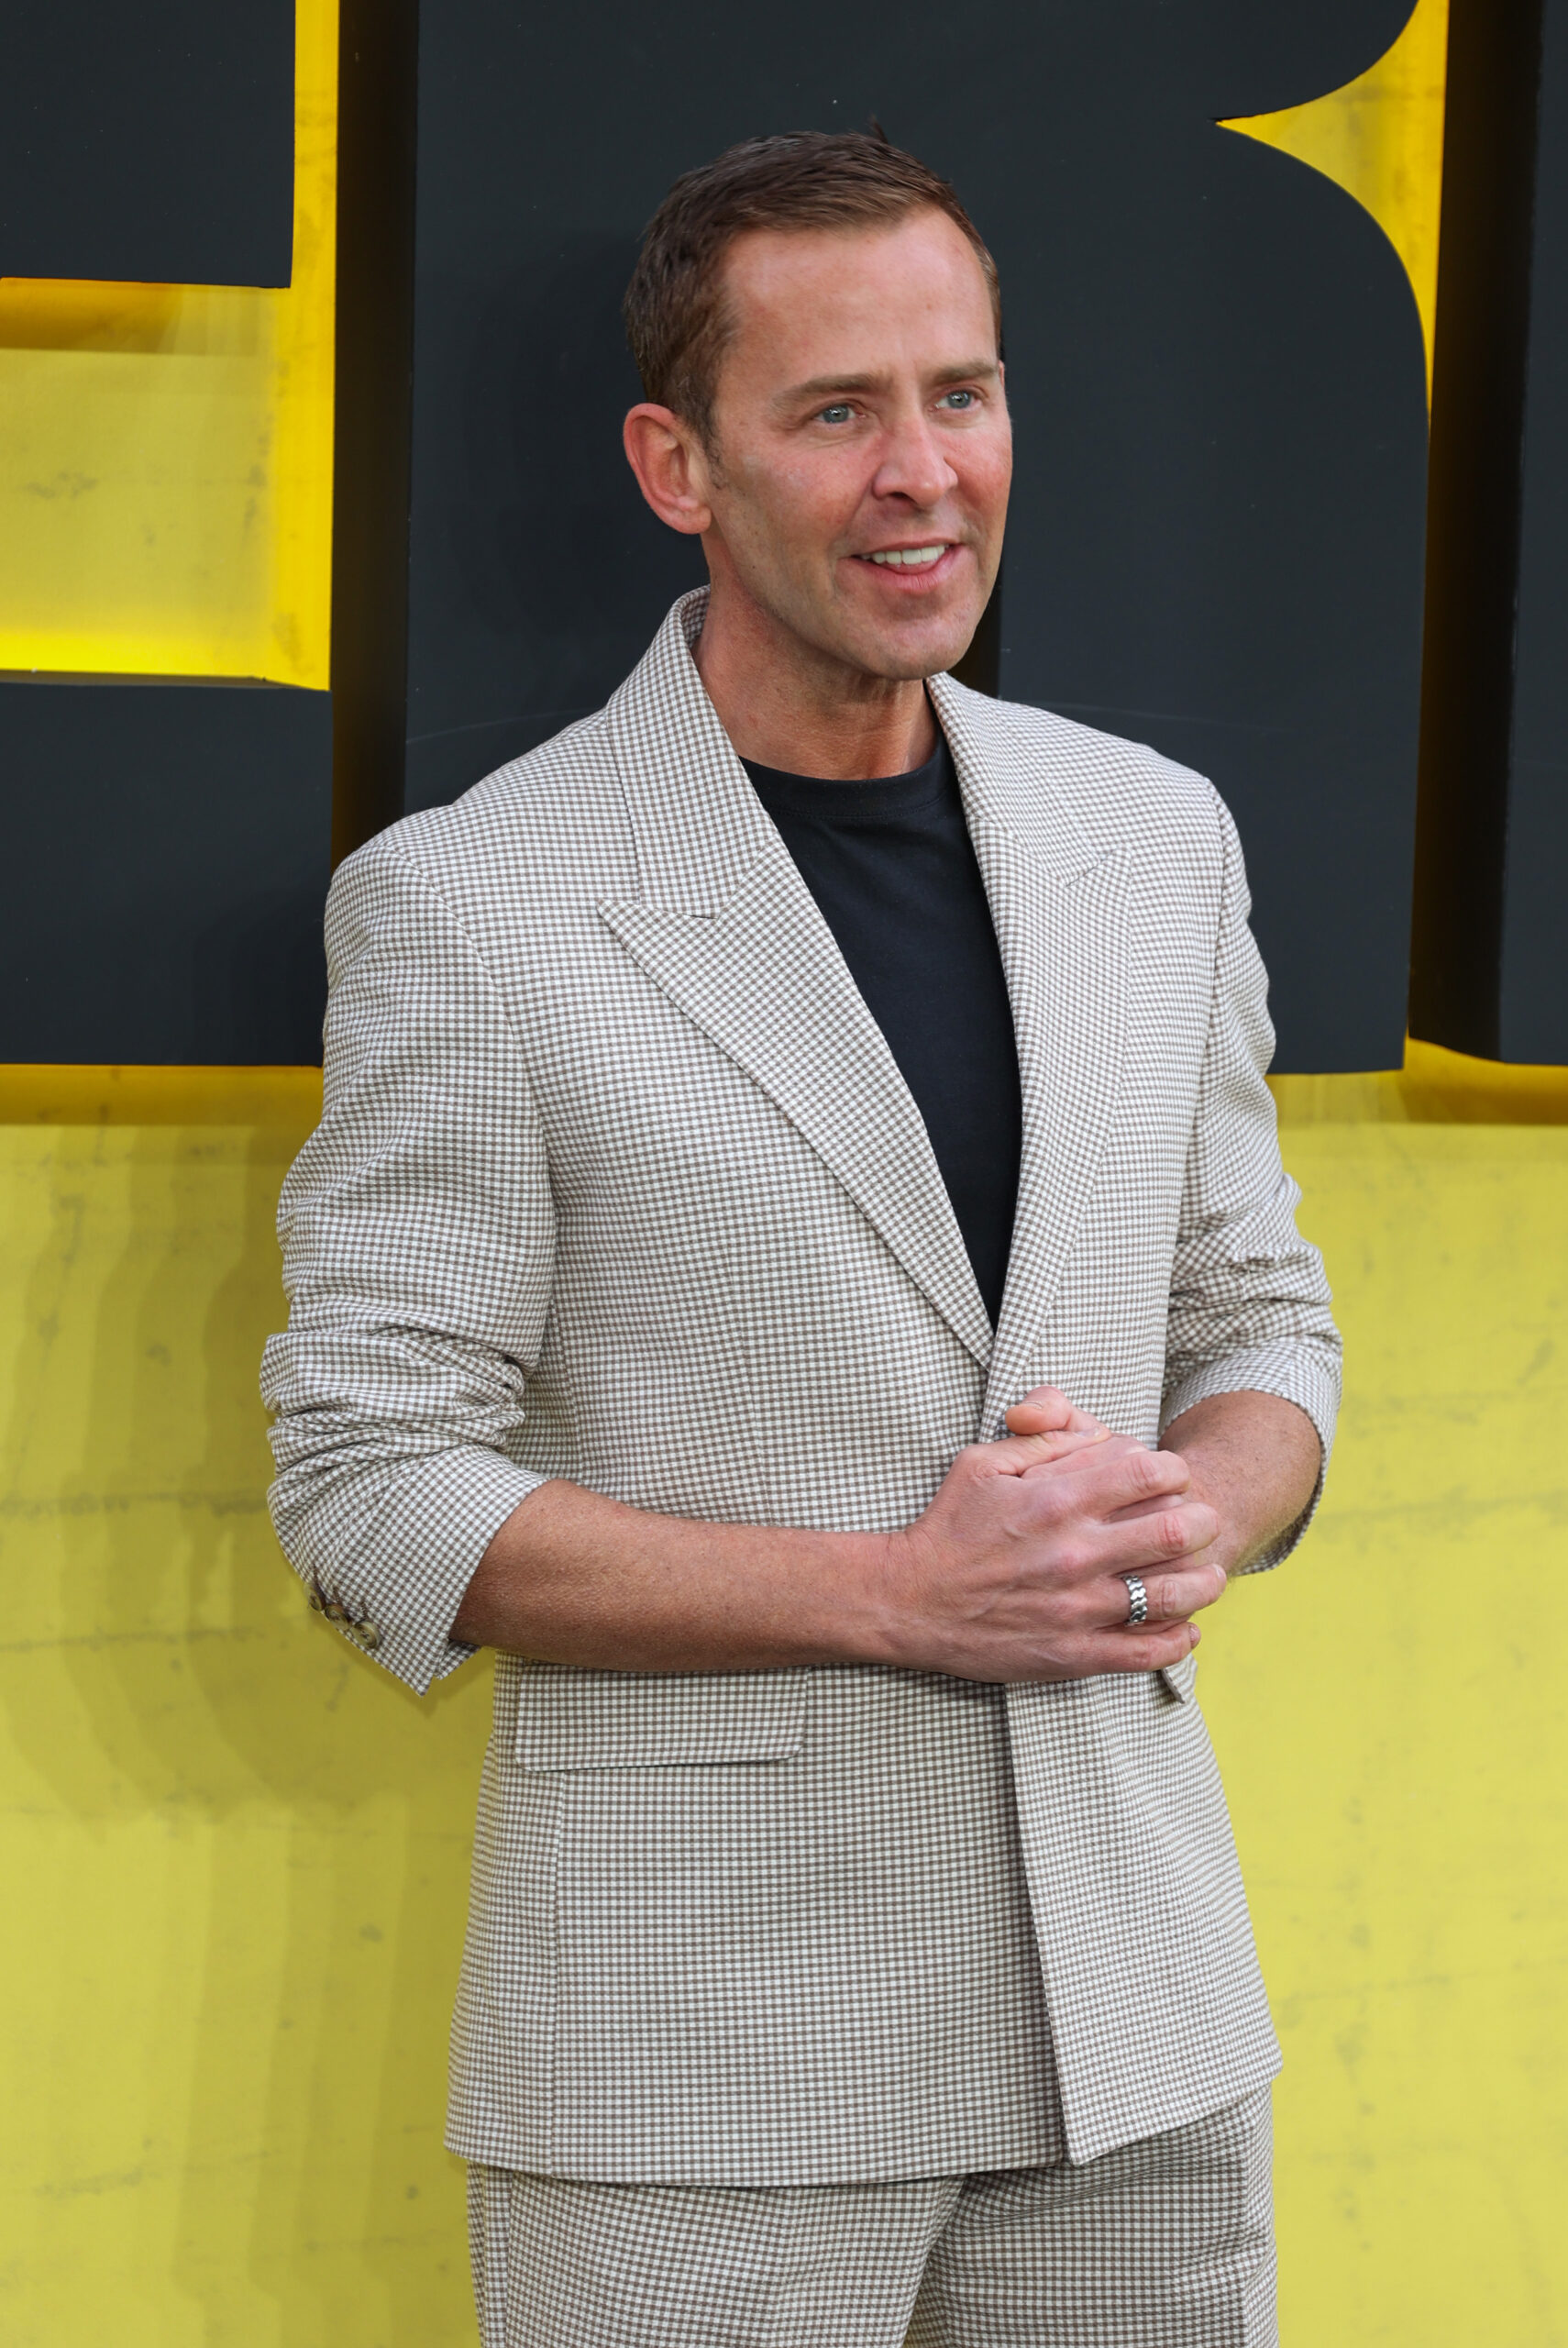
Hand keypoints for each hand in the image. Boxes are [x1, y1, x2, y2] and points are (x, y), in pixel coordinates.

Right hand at [873, 1390, 1226, 1682]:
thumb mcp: (982, 1463)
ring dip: (1204, 1583)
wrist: (909, 1601)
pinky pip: (1146, 1653)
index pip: (1147, 1473)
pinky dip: (1178, 1641)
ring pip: (1173, 1596)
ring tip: (1209, 1575)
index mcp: (1055, 1501)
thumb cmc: (947, 1528)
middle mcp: (1074, 1553)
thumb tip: (1095, 1433)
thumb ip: (1041, 1440)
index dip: (1174, 1469)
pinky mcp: (1073, 1653)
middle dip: (1201, 1521)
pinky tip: (1185, 1628)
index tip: (1174, 1475)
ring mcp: (1077, 1608)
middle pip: (1174, 1531)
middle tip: (1203, 1521)